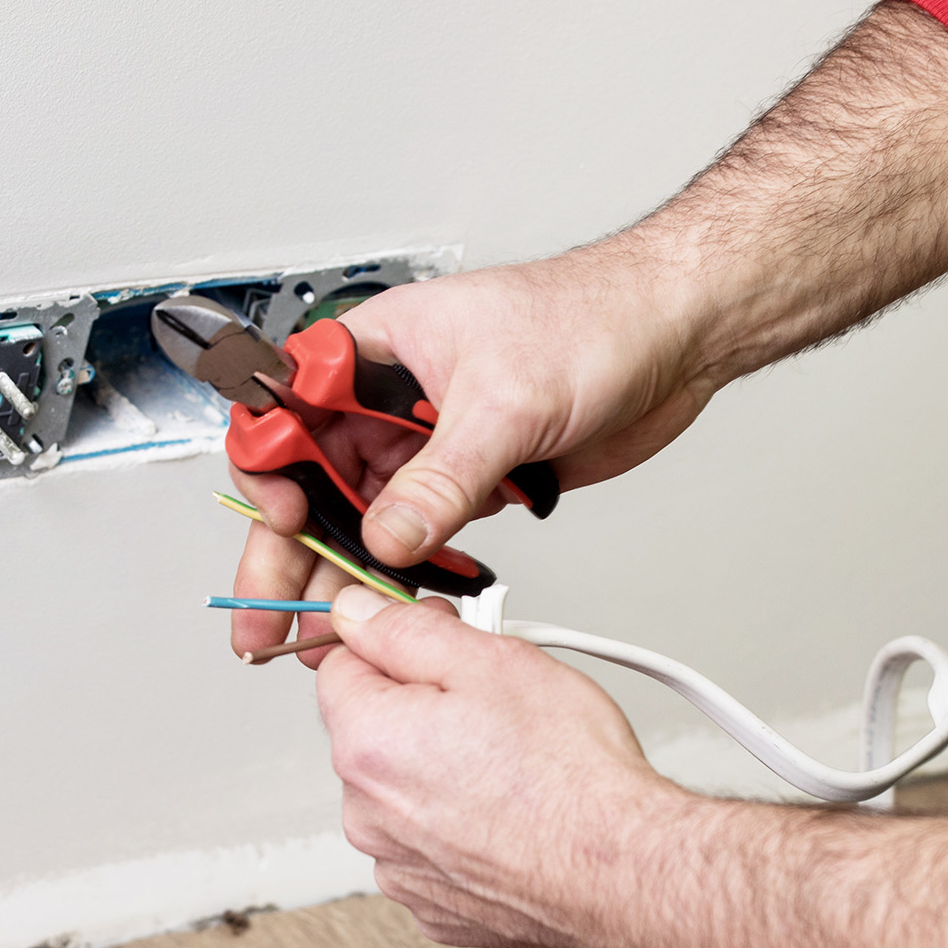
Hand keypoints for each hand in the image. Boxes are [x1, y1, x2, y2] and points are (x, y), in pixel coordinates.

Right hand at [227, 245, 721, 662]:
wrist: (674, 335)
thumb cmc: (593, 317)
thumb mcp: (505, 400)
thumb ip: (442, 478)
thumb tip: (389, 539)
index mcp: (377, 348)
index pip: (287, 409)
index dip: (273, 470)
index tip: (287, 521)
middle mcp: (391, 396)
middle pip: (312, 479)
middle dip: (291, 549)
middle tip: (274, 614)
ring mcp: (429, 441)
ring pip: (362, 516)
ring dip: (346, 572)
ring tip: (325, 630)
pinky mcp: (469, 479)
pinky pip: (418, 534)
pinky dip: (405, 573)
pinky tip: (392, 607)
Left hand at [312, 584, 686, 947]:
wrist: (622, 871)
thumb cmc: (571, 774)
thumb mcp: (491, 662)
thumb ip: (405, 631)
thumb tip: (358, 613)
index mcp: (368, 744)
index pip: (341, 667)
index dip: (396, 645)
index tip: (442, 647)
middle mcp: (367, 815)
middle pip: (373, 735)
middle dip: (421, 712)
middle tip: (496, 707)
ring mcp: (399, 868)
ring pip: (404, 796)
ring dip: (441, 775)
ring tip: (513, 770)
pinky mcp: (436, 908)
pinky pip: (433, 850)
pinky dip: (462, 831)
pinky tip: (512, 820)